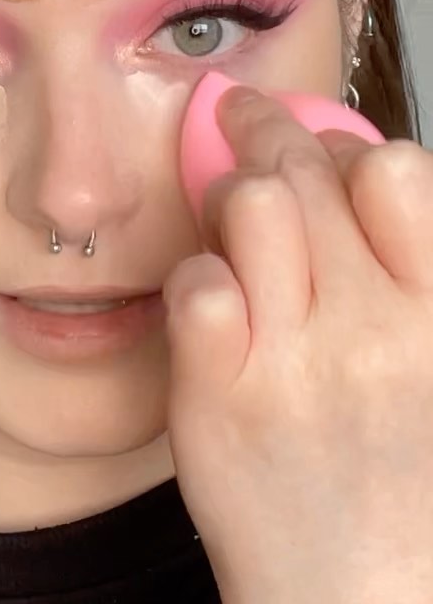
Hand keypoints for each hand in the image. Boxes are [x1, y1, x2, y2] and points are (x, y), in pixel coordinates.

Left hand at [166, 85, 432, 603]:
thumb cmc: (399, 482)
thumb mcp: (432, 367)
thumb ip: (407, 275)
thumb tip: (355, 171)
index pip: (395, 171)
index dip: (350, 148)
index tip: (325, 150)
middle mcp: (375, 331)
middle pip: (306, 173)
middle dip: (268, 135)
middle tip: (245, 121)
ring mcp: (295, 363)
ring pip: (248, 204)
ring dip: (229, 199)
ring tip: (229, 222)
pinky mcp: (220, 396)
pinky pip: (195, 281)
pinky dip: (196, 280)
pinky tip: (211, 305)